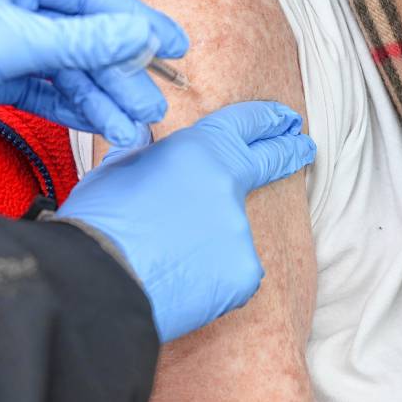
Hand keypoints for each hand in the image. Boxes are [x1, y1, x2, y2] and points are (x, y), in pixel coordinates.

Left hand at [0, 0, 187, 181]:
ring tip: (129, 125)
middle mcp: (8, 9)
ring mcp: (2, 47)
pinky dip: (72, 110)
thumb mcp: (7, 40)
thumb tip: (135, 34)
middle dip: (118, 73)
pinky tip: (98, 124)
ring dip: (100, 99)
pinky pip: (45, 94)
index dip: (132, 20)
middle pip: (81, 38)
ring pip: (66, 72)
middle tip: (150, 101)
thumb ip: (78, 40)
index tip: (170, 43)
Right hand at [56, 101, 316, 341]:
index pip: (246, 125)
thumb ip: (150, 154)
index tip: (287, 121)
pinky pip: (231, 273)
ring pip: (232, 235)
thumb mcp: (119, 168)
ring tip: (164, 257)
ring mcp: (241, 232)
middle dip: (290, 152)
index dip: (269, 120)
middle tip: (304, 148)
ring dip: (209, 242)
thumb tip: (150, 144)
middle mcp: (229, 186)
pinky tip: (178, 282)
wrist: (98, 282)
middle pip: (270, 163)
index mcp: (199, 151)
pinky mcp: (244, 274)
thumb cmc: (100, 222)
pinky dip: (210, 278)